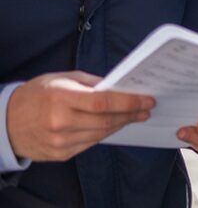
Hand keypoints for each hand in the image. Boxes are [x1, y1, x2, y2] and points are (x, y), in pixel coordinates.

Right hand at [6, 71, 153, 161]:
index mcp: (61, 99)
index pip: (104, 103)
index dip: (129, 102)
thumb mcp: (61, 79)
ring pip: (101, 134)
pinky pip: (90, 144)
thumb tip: (118, 87)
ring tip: (134, 116)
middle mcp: (60, 122)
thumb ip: (90, 83)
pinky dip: (104, 134)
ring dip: (121, 124)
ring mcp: (60, 141)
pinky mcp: (60, 154)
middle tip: (146, 108)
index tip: (147, 99)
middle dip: (131, 114)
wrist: (6, 122)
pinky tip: (114, 125)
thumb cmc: (36, 95)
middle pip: (106, 121)